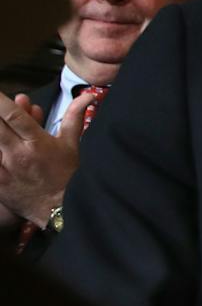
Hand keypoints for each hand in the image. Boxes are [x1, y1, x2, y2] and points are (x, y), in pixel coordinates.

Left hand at [0, 91, 87, 225]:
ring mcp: (4, 168)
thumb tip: (88, 96)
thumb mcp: (72, 145)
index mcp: (37, 142)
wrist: (60, 209)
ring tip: (0, 131)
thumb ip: (75, 117)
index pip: (13, 116)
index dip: (0, 102)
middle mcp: (17, 153)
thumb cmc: (67, 175)